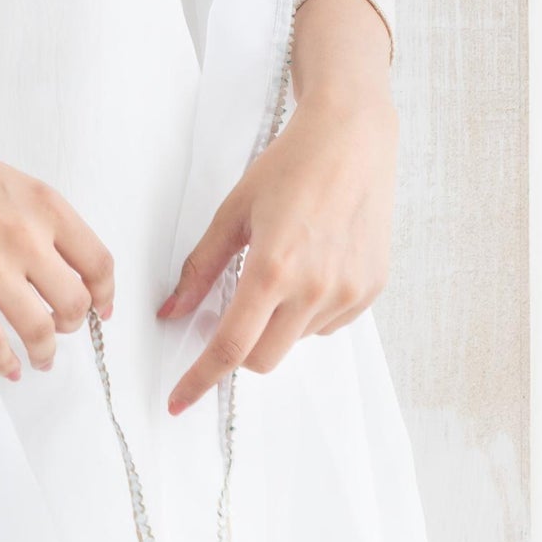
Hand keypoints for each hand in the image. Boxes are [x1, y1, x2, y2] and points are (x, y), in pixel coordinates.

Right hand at [0, 82, 114, 383]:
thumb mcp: (4, 178)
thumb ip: (32, 216)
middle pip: (75, 302)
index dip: (104, 294)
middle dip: (71, 325)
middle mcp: (27, 237)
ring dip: (44, 352)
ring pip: (40, 329)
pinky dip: (3, 361)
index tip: (101, 309)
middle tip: (59, 330)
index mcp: (44, 204)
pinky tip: (6, 366)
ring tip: (39, 359)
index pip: (98, 262)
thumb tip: (48, 253)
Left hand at [156, 0, 395, 414]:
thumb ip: (200, 269)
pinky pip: (326, 325)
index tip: (179, 401)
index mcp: (273, 268)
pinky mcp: (371, 291)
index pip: (230, 347)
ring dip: (277, 323)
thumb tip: (170, 313)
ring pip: (295, 341)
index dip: (200, 379)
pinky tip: (312, 264)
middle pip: (262, 359)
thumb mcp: (233, 213)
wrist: (353, 139)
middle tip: (234, 306)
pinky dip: (308, 310)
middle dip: (239, 348)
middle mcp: (315, 289)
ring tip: (283, 264)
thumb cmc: (288, 167)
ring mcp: (348, 294)